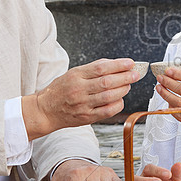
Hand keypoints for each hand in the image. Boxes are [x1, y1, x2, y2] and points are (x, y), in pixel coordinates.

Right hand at [23, 58, 140, 136]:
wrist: (45, 110)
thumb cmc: (61, 90)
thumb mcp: (73, 73)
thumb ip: (92, 69)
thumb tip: (115, 64)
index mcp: (76, 76)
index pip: (100, 68)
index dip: (118, 65)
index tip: (130, 63)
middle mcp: (79, 90)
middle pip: (107, 82)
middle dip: (125, 77)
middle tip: (135, 74)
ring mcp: (83, 104)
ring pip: (109, 96)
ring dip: (123, 90)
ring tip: (128, 85)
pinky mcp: (86, 117)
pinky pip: (107, 111)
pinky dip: (117, 104)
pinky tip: (120, 99)